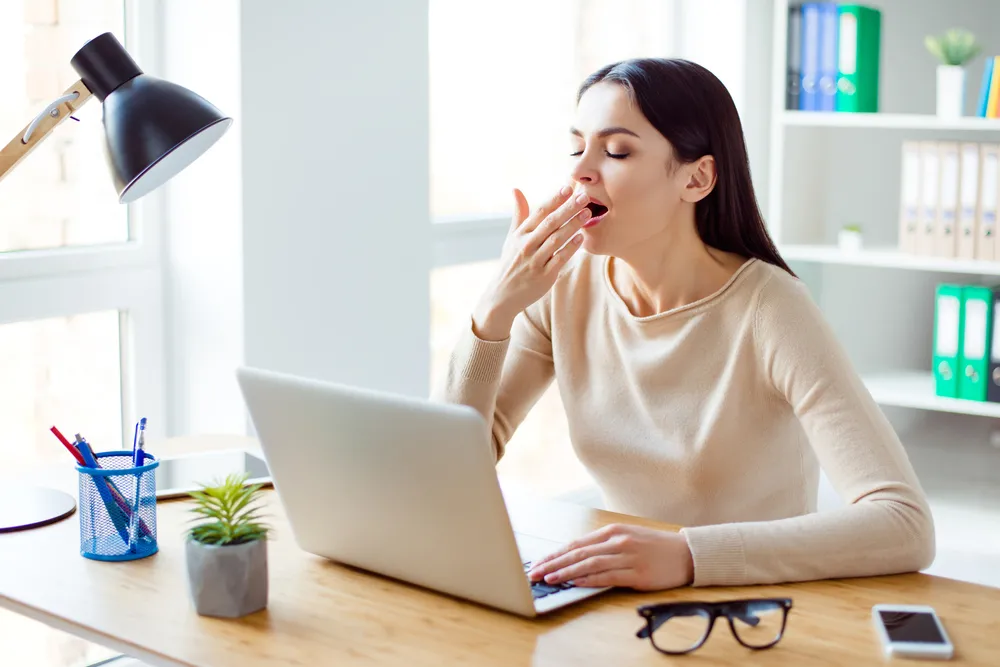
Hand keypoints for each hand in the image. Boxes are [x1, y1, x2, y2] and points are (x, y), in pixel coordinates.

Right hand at [472, 185, 590, 339]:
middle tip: (584, 196)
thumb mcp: (511, 238)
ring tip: (587, 213)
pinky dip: (570, 248)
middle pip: (550, 223)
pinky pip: (559, 259)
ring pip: (556, 240)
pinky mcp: (544, 276)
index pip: (539, 212)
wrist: (502, 295)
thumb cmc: (511, 263)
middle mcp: (527, 245)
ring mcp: (535, 261)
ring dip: (573, 225)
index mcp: (520, 234)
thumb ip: (519, 214)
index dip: (554, 199)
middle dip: (568, 208)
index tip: (568, 187)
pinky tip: (581, 237)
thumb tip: (516, 189)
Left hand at [526, 524, 694, 590]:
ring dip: (566, 572)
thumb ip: (604, 545)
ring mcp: (628, 556)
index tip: (539, 563)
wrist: (686, 553)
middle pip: (578, 553)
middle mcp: (617, 541)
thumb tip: (576, 557)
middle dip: (554, 563)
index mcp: (613, 531)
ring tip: (549, 579)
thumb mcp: (627, 537)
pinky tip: (575, 582)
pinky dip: (589, 579)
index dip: (555, 554)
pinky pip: (608, 576)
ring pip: (589, 564)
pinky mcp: (637, 573)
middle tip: (535, 573)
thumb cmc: (654, 546)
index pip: (576, 544)